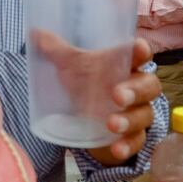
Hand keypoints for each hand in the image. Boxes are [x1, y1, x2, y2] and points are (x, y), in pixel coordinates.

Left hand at [32, 31, 160, 164]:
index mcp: (125, 65)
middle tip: (117, 95)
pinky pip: (137, 142)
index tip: (137, 48)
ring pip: (143, 115)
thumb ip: (56, 50)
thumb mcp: (72, 66)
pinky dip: (127, 146)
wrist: (88, 117)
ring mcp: (138, 113)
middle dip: (135, 90)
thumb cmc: (87, 83)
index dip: (141, 51)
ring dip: (129, 120)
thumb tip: (34, 33)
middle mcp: (137, 88)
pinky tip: (116, 148)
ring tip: (111, 124)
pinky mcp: (133, 136)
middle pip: (148, 86)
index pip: (140, 54)